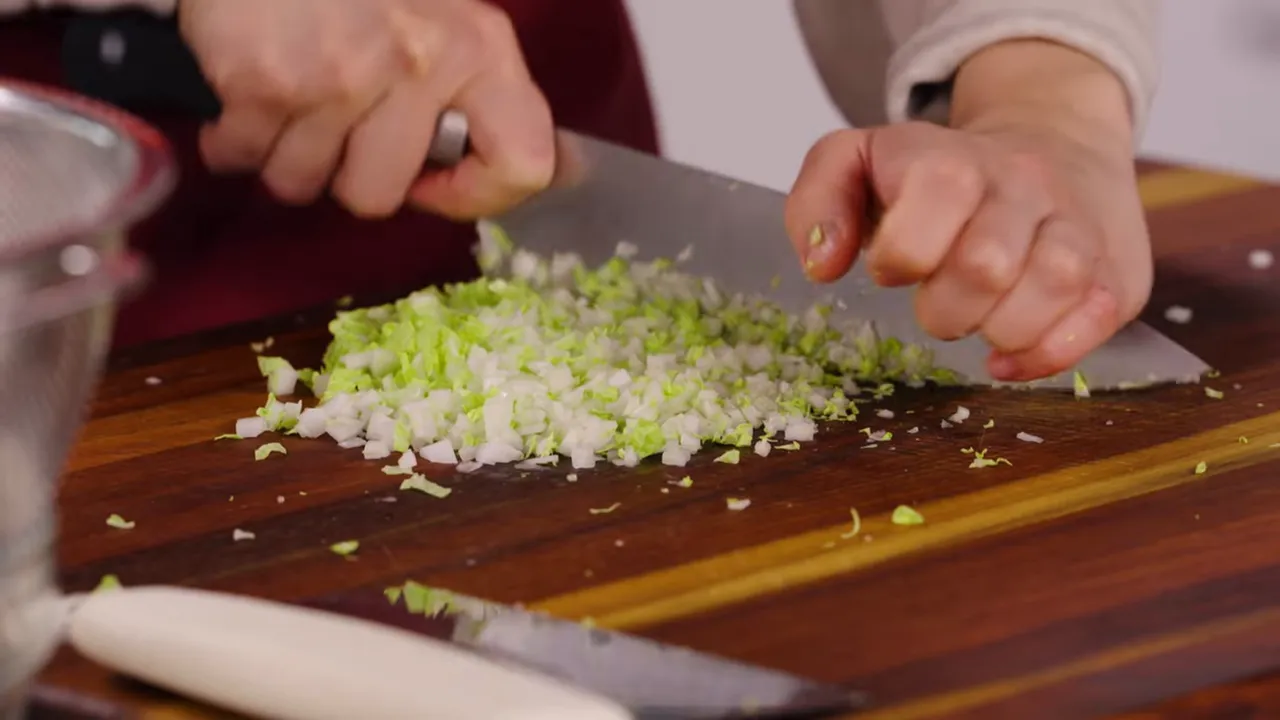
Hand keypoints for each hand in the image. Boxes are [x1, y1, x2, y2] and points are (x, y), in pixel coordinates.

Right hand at [177, 0, 554, 218]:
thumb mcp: (443, 17)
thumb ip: (474, 92)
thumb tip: (511, 173)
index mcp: (481, 49)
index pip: (524, 164)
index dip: (475, 195)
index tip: (434, 184)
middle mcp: (421, 62)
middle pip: (380, 197)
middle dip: (348, 175)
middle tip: (338, 125)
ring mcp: (340, 75)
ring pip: (305, 184)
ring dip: (289, 156)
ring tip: (291, 101)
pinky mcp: (267, 80)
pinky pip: (246, 158)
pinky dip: (237, 140)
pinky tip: (250, 97)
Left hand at [784, 41, 1150, 381]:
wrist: (1053, 141)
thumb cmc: (937, 176)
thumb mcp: (859, 162)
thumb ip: (816, 201)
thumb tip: (822, 264)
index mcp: (953, 156)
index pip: (935, 194)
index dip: (903, 251)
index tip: (893, 268)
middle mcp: (1023, 182)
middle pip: (986, 262)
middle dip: (946, 308)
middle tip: (938, 306)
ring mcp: (1078, 223)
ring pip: (1055, 284)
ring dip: (1002, 329)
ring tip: (981, 325)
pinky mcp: (1117, 269)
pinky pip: (1098, 316)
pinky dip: (1049, 352)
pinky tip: (1012, 355)